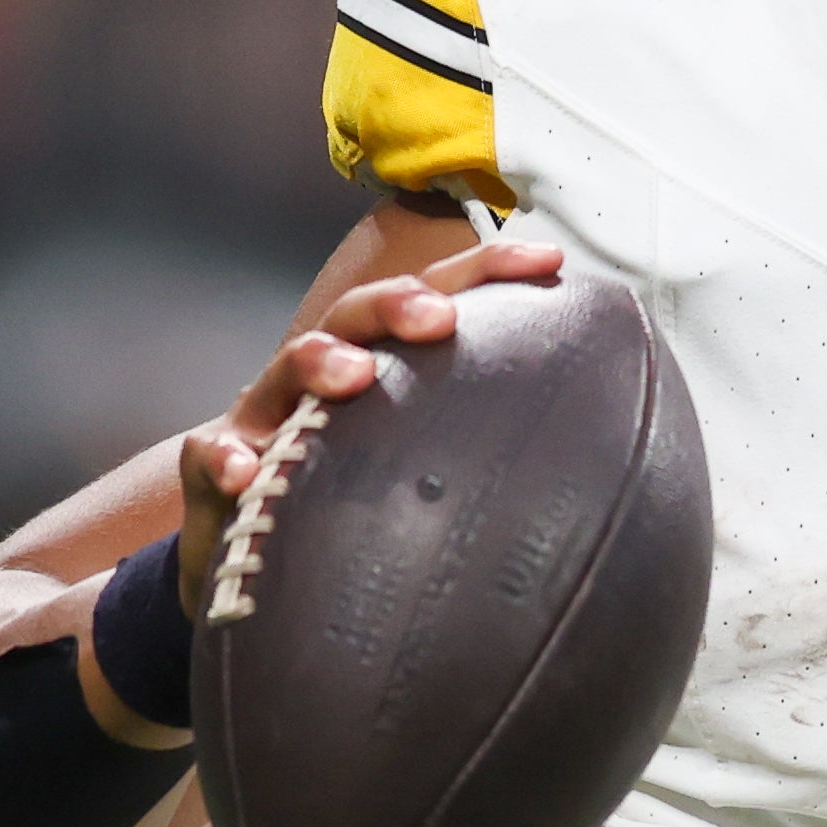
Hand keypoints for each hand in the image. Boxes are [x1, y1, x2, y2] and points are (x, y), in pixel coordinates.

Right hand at [172, 229, 566, 609]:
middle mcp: (322, 380)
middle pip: (358, 316)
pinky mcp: (215, 475)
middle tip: (441, 321)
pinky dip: (226, 458)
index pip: (438, 301)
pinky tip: (247, 472)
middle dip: (398, 306)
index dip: (489, 274)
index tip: (551, 265)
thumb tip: (615, 467)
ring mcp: (264, 420)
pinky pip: (211, 457)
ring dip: (319, 362)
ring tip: (353, 375)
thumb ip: (489, 452)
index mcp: (382, 367)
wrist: (253, 560)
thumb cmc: (357, 509)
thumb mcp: (424, 474)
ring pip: (286, 369)